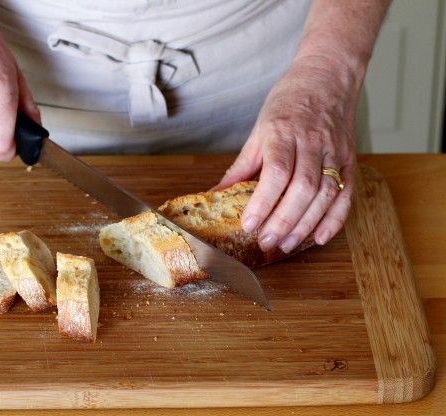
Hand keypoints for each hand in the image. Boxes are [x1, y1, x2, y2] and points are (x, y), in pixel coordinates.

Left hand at [214, 57, 357, 252]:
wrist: (328, 76)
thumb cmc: (289, 101)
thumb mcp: (259, 129)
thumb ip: (241, 166)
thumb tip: (216, 195)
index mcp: (284, 131)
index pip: (277, 171)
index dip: (263, 201)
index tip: (249, 224)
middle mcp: (313, 142)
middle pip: (303, 188)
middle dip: (283, 220)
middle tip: (265, 241)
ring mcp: (335, 151)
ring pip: (326, 194)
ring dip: (305, 224)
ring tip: (285, 244)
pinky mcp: (351, 159)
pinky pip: (346, 194)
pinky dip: (334, 219)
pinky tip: (318, 238)